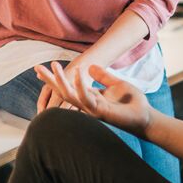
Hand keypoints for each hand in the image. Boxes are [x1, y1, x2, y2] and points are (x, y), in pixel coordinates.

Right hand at [35, 62, 152, 135]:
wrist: (146, 116)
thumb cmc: (132, 103)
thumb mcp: (116, 83)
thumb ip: (104, 76)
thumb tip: (91, 66)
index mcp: (90, 98)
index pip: (68, 88)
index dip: (55, 79)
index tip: (41, 70)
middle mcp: (88, 104)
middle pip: (63, 92)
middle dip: (50, 80)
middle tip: (37, 67)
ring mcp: (92, 109)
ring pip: (70, 95)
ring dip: (60, 80)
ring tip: (53, 65)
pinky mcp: (101, 112)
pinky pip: (86, 97)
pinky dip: (80, 85)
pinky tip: (77, 73)